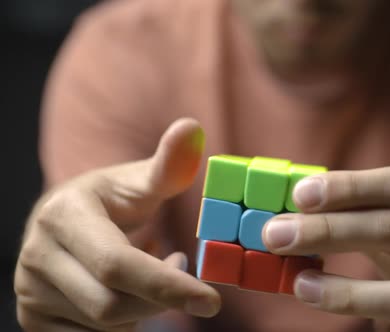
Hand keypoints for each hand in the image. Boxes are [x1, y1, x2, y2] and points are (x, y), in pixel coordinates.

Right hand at [14, 119, 220, 331]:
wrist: (66, 224)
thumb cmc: (112, 201)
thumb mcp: (140, 181)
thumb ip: (170, 164)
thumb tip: (193, 127)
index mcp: (63, 215)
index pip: (117, 265)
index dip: (168, 286)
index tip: (211, 301)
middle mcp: (36, 255)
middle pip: (111, 305)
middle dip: (159, 301)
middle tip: (185, 280)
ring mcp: (29, 292)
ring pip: (103, 326)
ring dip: (144, 310)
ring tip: (155, 280)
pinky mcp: (32, 318)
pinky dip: (124, 325)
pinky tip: (132, 297)